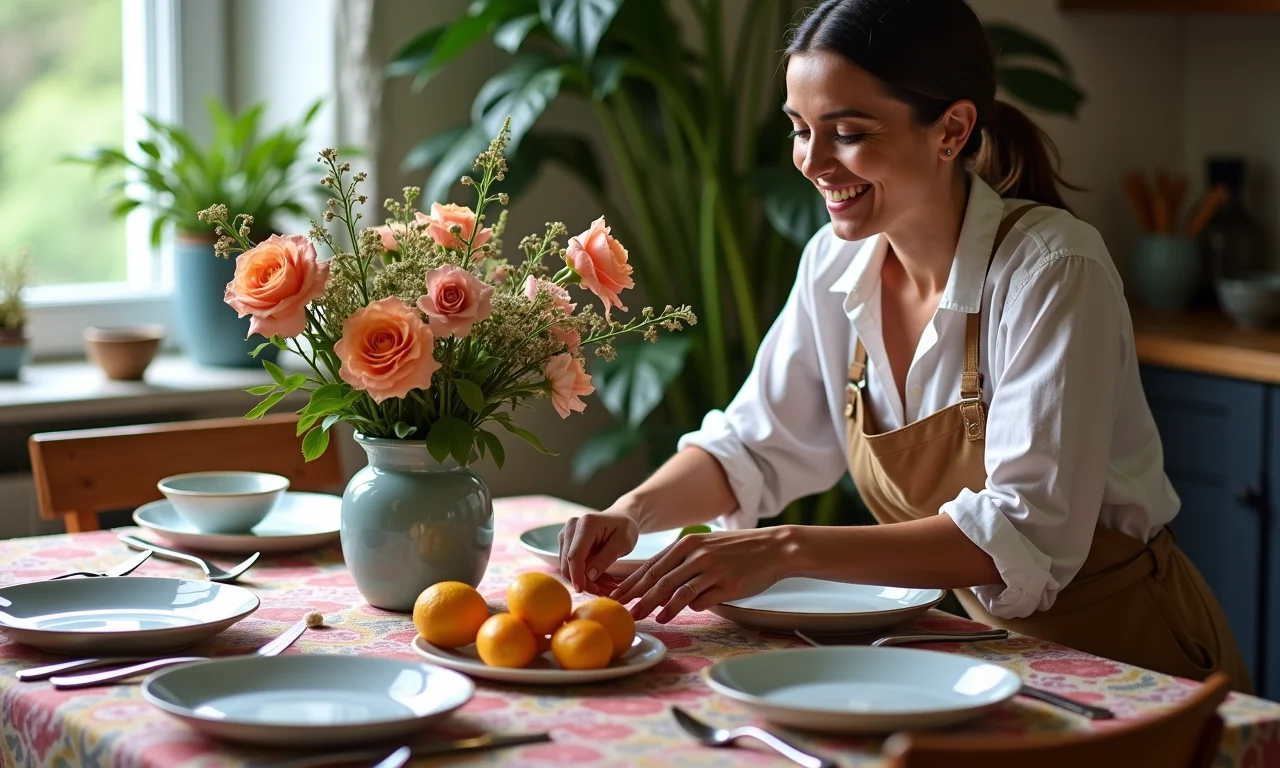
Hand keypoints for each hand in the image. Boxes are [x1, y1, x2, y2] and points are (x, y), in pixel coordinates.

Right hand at [558, 509, 638, 593]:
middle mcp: (571, 527)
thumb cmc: (625, 528)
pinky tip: (601, 579)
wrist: (621, 518)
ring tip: (607, 586)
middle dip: (583, 581)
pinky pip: (571, 565)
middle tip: (604, 592)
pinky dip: (585, 575)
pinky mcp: (566, 543)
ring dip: (586, 580)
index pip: (575, 554)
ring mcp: (566, 535)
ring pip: (568, 566)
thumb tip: (589, 576)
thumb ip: (606, 558)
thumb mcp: (623, 543)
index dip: (577, 575)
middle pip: (568, 562)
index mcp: (586, 524)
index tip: (582, 591)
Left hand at [610, 528, 792, 623]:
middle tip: (622, 611)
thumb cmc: (736, 550)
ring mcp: (712, 569)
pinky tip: (674, 616)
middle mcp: (696, 554)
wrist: (773, 547)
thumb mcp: (705, 547)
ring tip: (645, 618)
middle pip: (659, 579)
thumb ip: (681, 563)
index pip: (652, 566)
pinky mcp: (727, 584)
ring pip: (677, 590)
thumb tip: (657, 587)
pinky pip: (702, 599)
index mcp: (687, 544)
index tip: (616, 596)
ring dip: (658, 607)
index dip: (632, 582)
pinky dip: (686, 608)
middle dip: (638, 597)